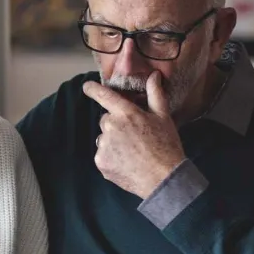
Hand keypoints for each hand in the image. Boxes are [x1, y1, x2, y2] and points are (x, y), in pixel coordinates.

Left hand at [83, 71, 185, 199]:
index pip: (105, 96)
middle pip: (106, 121)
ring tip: (132, 153)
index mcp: (126, 113)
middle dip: (116, 125)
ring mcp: (104, 145)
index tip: (87, 87)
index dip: (93, 90)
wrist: (163, 178)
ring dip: (113, 143)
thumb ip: (155, 94)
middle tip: (134, 137)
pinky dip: (111, 158)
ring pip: (104, 139)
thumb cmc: (166, 145)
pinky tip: (126, 163)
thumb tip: (154, 75)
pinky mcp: (101, 162)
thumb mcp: (163, 117)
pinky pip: (103, 155)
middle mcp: (111, 126)